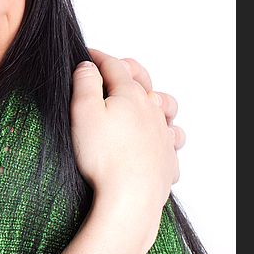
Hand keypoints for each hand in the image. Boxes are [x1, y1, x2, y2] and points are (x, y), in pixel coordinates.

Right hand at [70, 50, 179, 248]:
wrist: (130, 198)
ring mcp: (162, 136)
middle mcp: (152, 111)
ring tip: (144, 105)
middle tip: (115, 70)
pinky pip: (171, 144)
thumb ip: (85, 83)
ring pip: (167, 111)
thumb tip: (88, 66)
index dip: (98, 58)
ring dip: (155, 103)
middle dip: (129, 72)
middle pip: (144, 82)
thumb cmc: (104, 157)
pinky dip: (164, 138)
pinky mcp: (167, 161)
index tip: (87, 55)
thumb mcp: (82, 111)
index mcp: (130, 95)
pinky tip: (153, 143)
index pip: (114, 66)